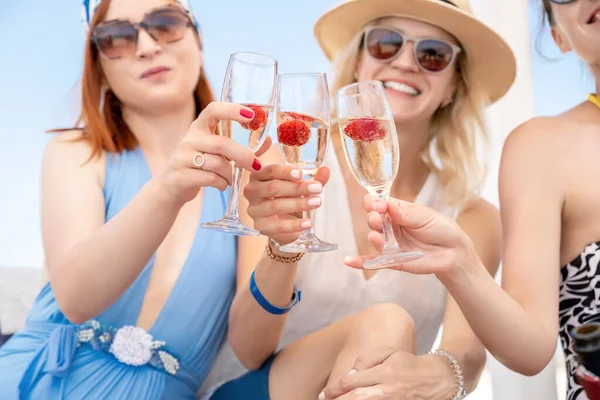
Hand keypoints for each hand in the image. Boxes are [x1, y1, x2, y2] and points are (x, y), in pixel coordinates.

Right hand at [154, 101, 271, 204]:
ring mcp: (182, 158)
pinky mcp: (181, 176)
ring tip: (230, 179)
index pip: (213, 110)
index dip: (232, 110)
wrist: (171, 187)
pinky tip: (222, 185)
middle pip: (221, 144)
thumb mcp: (217, 153)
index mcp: (199, 128)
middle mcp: (189, 139)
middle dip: (243, 156)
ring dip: (230, 174)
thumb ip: (241, 147)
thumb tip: (268, 140)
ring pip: (217, 164)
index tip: (250, 115)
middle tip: (256, 165)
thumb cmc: (200, 166)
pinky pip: (210, 179)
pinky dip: (222, 184)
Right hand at [244, 165, 329, 244]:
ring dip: (298, 204)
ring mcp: (254, 210)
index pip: (270, 170)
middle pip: (273, 187)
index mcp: (259, 175)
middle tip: (317, 188)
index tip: (301, 174)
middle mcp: (252, 191)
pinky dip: (294, 225)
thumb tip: (326, 170)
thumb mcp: (301, 187)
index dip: (286, 171)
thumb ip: (313, 179)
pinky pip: (277, 226)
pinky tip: (308, 223)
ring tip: (317, 202)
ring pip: (275, 205)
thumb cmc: (288, 198)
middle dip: (297, 188)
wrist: (283, 224)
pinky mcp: (260, 226)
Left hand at [321, 351, 456, 399]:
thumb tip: (350, 374)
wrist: (439, 378)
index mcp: (384, 373)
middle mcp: (388, 390)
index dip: (336, 389)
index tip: (325, 392)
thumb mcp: (390, 354)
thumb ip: (368, 360)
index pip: (353, 382)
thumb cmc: (410, 364)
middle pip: (356, 398)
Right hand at [344, 197, 475, 275]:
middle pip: (373, 219)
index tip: (377, 204)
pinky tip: (349, 261)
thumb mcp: (425, 216)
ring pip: (374, 238)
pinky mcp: (391, 260)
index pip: (378, 203)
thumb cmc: (441, 229)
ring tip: (377, 237)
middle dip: (372, 218)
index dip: (374, 202)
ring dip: (373, 237)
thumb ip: (406, 212)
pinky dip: (360, 261)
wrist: (453, 252)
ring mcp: (389, 244)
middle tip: (376, 218)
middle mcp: (390, 226)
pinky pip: (373, 261)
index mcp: (397, 211)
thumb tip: (387, 203)